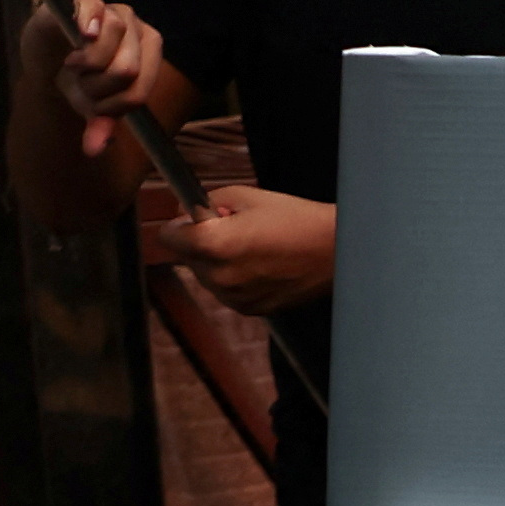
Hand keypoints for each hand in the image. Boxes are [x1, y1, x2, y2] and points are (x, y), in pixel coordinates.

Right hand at [39, 0, 162, 156]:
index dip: (111, 106)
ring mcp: (113, 10)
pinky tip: (81, 34)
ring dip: (83, 64)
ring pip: (110, 41)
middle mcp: (138, 29)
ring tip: (73, 64)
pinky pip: (94, 7)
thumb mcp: (90, 104)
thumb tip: (94, 149)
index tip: (93, 106)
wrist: (47, 56)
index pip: (139, 91)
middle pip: (126, 70)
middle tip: (81, 81)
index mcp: (151, 54)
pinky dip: (87, 23)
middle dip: (95, 86)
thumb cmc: (79, 79)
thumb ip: (100, 125)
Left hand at [144, 184, 337, 316]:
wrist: (337, 251)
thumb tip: (185, 211)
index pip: (167, 236)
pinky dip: (237, 278)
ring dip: (219, 262)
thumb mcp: (247, 196)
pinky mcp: (249, 309)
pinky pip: (227, 290)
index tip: (199, 217)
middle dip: (203, 242)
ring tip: (257, 248)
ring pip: (206, 275)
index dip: (182, 223)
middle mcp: (217, 276)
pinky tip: (265, 265)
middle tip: (239, 229)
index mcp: (212, 244)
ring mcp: (232, 296)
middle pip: (187, 256)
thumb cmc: (297, 219)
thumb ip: (206, 201)